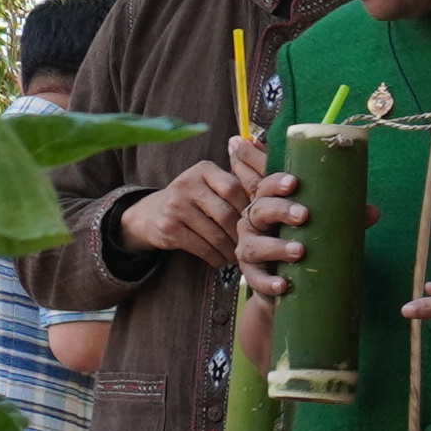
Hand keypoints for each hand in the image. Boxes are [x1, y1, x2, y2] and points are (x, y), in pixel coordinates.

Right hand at [120, 157, 257, 269]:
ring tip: (238, 255)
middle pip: (226, 213)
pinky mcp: (169, 228)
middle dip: (241, 233)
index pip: (234, 188)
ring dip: (230, 249)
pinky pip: (202, 247)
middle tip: (251, 245)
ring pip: (215, 234)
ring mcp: (176, 206)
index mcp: (203, 169)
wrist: (150, 214)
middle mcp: (187, 183)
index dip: (250, 207)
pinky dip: (216, 257)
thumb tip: (281, 192)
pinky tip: (221, 260)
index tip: (263, 222)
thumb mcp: (209, 184)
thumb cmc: (193, 200)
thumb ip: (237, 185)